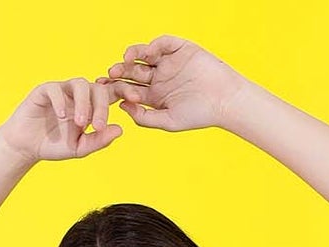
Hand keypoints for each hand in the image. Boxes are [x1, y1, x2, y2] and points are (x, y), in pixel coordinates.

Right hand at [0, 75, 124, 165]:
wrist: (26, 147)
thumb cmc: (53, 146)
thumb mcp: (79, 148)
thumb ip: (98, 140)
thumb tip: (120, 129)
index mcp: (91, 106)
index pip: (111, 93)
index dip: (124, 91)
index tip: (135, 99)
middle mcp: (79, 95)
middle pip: (98, 88)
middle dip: (102, 106)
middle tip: (98, 126)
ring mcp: (62, 90)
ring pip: (80, 84)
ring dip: (84, 103)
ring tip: (81, 124)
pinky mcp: (45, 90)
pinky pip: (56, 89)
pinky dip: (60, 101)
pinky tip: (62, 116)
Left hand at [107, 36, 247, 132]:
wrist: (224, 100)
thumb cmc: (199, 115)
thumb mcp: (168, 121)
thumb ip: (145, 117)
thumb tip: (123, 106)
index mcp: (154, 96)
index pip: (130, 90)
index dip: (116, 89)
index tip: (104, 92)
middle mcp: (159, 78)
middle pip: (133, 72)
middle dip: (120, 72)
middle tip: (110, 75)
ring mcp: (169, 62)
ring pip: (144, 56)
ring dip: (132, 56)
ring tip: (125, 61)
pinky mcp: (180, 49)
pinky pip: (162, 44)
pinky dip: (152, 46)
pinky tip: (146, 54)